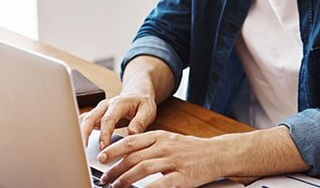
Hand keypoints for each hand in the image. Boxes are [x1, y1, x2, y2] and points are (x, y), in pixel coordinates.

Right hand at [80, 92, 156, 150]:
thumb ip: (140, 122)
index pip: (108, 119)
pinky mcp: (96, 115)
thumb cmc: (142, 102)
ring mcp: (98, 110)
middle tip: (83, 149)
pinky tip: (78, 143)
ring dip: (79, 133)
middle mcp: (105, 106)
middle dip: (84, 134)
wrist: (137, 93)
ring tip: (78, 148)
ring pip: (84, 120)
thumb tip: (132, 133)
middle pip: (90, 118)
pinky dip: (80, 131)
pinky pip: (85, 122)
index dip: (104, 133)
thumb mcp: (148, 110)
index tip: (103, 147)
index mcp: (118, 103)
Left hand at [97, 131, 224, 187]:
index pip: (131, 142)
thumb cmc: (192, 149)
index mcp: (160, 136)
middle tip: (105, 178)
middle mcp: (165, 146)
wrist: (217, 154)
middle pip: (133, 157)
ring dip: (125, 178)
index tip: (101, 157)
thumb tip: (127, 152)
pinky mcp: (182, 176)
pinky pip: (161, 183)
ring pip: (143, 168)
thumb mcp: (169, 140)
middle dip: (115, 168)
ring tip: (116, 186)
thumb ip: (150, 145)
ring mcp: (173, 161)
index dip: (113, 149)